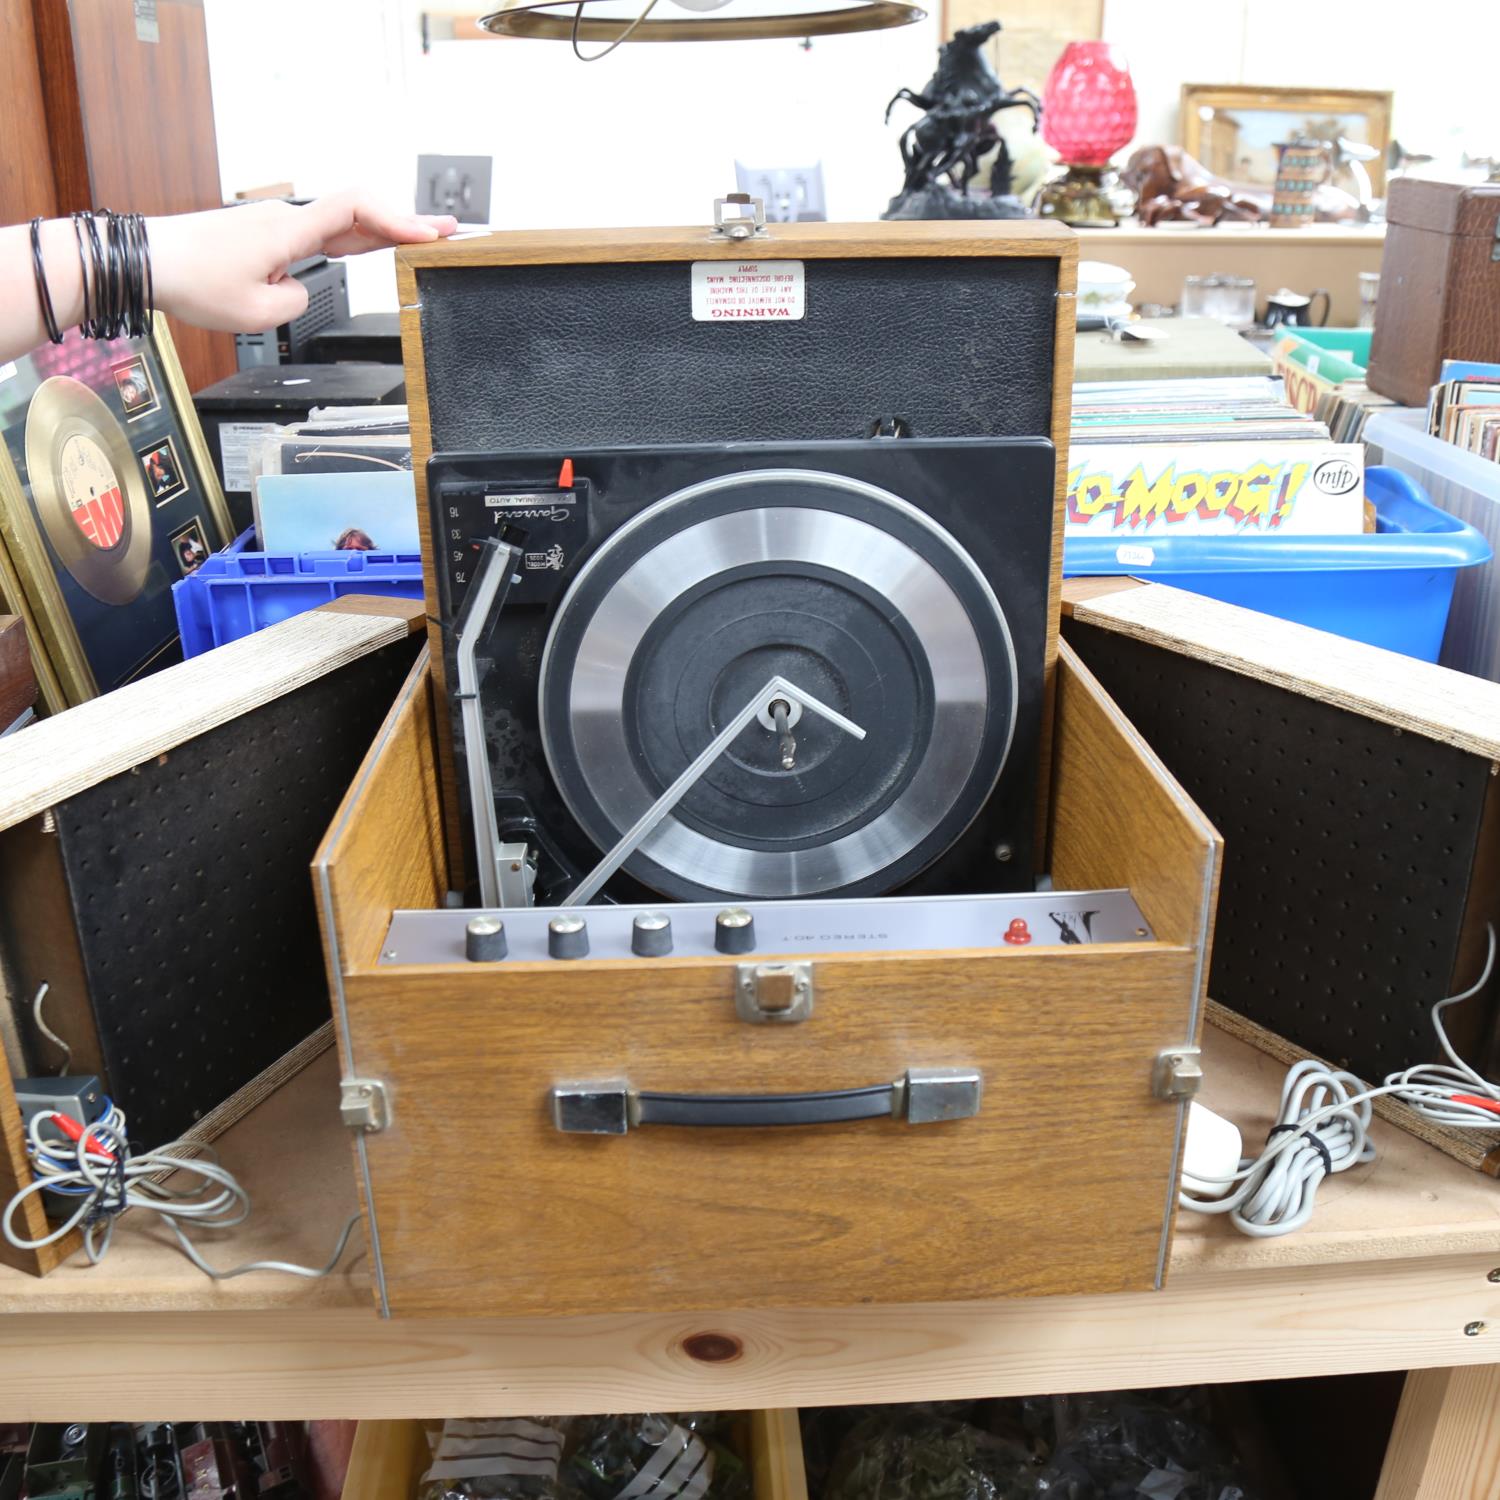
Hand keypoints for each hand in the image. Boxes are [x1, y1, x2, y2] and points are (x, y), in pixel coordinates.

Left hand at [148, 192, 458, 333]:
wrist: (146, 262)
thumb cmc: (191, 280)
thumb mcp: (258, 312)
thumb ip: (295, 299)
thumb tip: (299, 288)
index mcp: (288, 231)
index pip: (355, 212)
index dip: (397, 220)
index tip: (429, 234)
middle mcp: (284, 220)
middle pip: (357, 213)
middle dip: (404, 222)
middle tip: (444, 232)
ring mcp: (274, 224)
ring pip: (339, 224)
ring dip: (381, 231)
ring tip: (420, 238)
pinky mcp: (264, 234)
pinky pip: (317, 233)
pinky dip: (350, 238)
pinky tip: (369, 246)